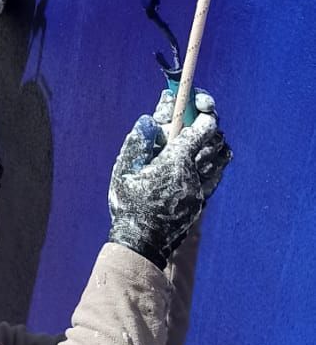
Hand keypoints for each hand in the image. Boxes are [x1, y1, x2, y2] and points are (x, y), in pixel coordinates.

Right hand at [108, 90, 230, 268]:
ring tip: (202, 134)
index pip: (201, 130)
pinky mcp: (202, 201)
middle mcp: (193, 175)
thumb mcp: (123, 170)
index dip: (203, 111)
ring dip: (215, 141)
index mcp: (175, 163)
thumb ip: (137, 142)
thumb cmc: (127, 204)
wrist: (141, 243)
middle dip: (211, 122)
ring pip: (221, 158)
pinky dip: (215, 161)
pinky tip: (202, 158)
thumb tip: (150, 119)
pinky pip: (217, 175)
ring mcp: (201, 189)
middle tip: (201, 112)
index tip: (198, 101)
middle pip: (216, 140)